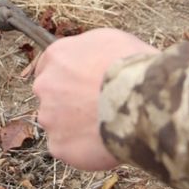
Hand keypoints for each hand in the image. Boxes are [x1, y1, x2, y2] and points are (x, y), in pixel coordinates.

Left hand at [33, 28, 157, 169]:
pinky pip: (67, 148)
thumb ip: (90, 50)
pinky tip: (103, 144)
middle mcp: (45, 84)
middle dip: (69, 102)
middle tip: (97, 108)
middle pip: (51, 95)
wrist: (143, 100)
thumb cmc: (131, 66)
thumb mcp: (110, 40)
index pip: (48, 66)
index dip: (67, 76)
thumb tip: (94, 59)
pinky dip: (82, 149)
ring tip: (105, 128)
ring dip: (75, 126)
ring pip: (57, 123)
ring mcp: (49, 116)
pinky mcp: (59, 145)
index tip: (80, 85)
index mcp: (56, 56)